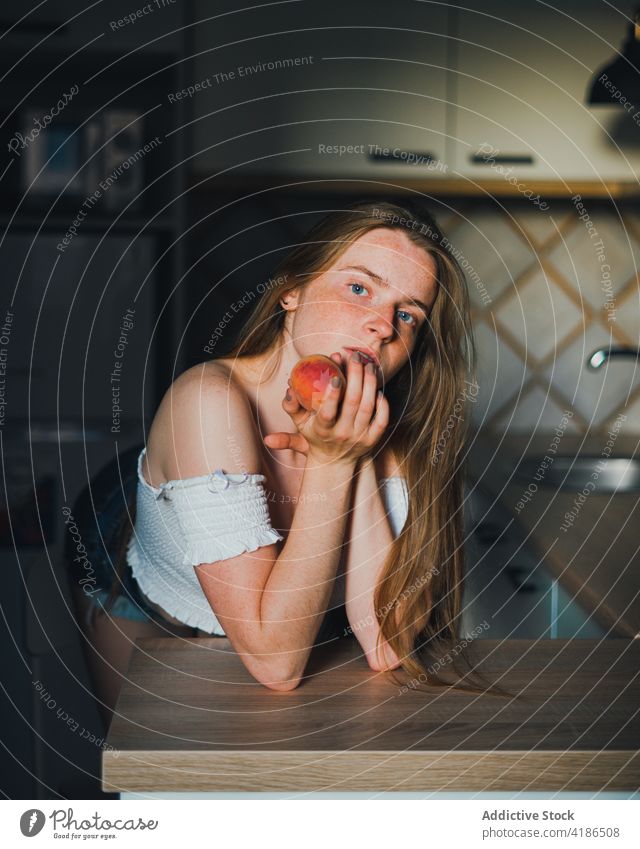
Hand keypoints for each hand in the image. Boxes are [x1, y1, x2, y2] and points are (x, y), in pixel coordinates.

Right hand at [265, 351, 388, 466]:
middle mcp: (342, 434)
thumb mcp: (299, 424)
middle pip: (352, 403)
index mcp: (323, 430)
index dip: (332, 395)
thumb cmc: (315, 435)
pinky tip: (378, 389)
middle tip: (356, 356)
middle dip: (356, 376)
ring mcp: (359, 437)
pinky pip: (382, 420)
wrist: (334, 462)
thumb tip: (289, 387)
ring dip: (370, 383)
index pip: (327, 413)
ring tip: (368, 365)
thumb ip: (291, 406)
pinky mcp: (372, 440)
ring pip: (368, 407)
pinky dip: (382, 404)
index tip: (336, 377)